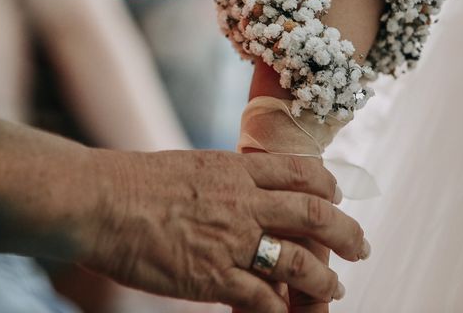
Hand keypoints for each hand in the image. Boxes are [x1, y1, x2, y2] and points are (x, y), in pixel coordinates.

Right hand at [80, 149, 365, 312]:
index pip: (302, 172)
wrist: (101, 200)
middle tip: (360, 247)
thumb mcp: (193, 165)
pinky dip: (281, 309)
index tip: (337, 198)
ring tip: (335, 289)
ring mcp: (232, 239)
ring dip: (323, 279)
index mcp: (238, 170)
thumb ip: (226, 178)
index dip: (328, 186)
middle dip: (346, 233)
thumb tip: (246, 186)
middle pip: (315, 214)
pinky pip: (262, 297)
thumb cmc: (138, 181)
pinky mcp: (213, 276)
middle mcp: (244, 201)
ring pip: (298, 261)